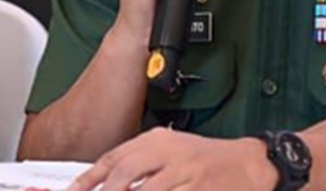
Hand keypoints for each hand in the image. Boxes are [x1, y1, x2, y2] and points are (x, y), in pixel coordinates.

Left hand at [66, 128, 276, 190]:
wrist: (249, 163)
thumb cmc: (210, 160)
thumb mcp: (174, 150)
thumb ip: (143, 162)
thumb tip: (110, 181)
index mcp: (160, 140)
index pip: (116, 156)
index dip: (90, 177)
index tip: (75, 190)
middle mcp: (171, 152)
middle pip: (126, 171)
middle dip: (105, 190)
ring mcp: (186, 172)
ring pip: (146, 190)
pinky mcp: (199, 188)